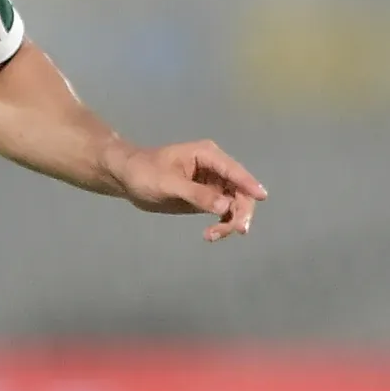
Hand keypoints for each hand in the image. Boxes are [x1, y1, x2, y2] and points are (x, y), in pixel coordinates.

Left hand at [111, 139, 266, 240]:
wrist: (127, 178)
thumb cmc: (145, 173)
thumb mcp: (169, 184)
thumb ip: (197, 194)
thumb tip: (225, 205)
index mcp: (208, 155)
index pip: (234, 170)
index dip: (249, 184)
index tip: (262, 197)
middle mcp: (216, 168)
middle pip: (240, 190)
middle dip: (241, 210)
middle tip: (236, 231)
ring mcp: (213, 184)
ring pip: (234, 204)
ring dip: (230, 221)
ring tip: (212, 236)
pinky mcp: (207, 198)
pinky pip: (223, 212)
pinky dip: (222, 224)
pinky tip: (210, 235)